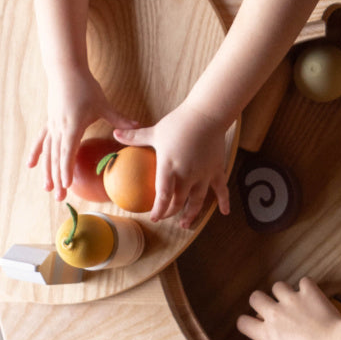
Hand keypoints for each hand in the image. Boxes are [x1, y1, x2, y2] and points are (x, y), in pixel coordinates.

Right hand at [29, 64, 136, 200]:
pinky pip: (41, 140)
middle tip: (59, 197)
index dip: (66, 169)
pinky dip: (37, 153)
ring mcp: (52, 126)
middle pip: (57, 158)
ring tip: (47, 189)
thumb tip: (138, 126)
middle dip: (58, 178)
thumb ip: (119, 119)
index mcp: (73, 126)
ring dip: (47, 171)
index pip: (68, 152)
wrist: (65, 70)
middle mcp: (60, 128)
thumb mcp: (103, 104)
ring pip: (48, 153)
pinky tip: (31, 166)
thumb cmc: (85, 86)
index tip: (66, 185)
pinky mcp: (49, 121)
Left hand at [123, 100, 229, 228]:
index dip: (159, 210)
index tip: (153, 218)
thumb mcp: (154, 131)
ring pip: (197, 201)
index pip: (163, 196)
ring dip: (191, 214)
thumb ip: (135, 137)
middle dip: (171, 212)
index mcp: (169, 167)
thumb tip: (115, 134)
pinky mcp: (216, 170)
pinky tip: (225, 212)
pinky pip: (221, 189)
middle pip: (179, 201)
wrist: (207, 115)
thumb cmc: (179, 123)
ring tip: (186, 224)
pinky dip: (224, 201)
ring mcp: (203, 175)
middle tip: (165, 217)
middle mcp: (187, 175)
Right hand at [237, 278, 340, 339]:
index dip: (246, 323)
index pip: (243, 323)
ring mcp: (291, 301)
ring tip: (291, 300)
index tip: (254, 325)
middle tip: (270, 308)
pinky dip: (307, 287)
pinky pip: (304, 282)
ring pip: (277, 286)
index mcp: (267, 334)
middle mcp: (275, 314)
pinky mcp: (308, 293)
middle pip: (255, 297)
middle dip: (260, 301)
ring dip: (282, 292)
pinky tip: (310, 294)